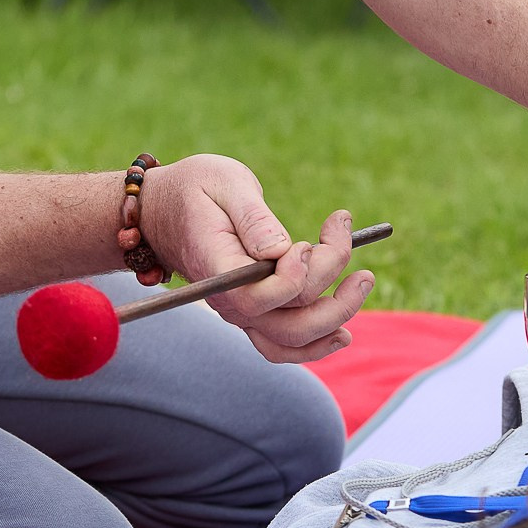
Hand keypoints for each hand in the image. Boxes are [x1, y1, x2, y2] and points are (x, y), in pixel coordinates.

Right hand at [138, 155, 374, 363]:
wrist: (165, 210)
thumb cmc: (196, 189)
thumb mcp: (224, 183)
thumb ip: (253, 217)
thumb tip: (281, 249)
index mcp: (217, 267)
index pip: (259, 296)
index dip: (294, 277)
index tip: (305, 242)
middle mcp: (228, 300)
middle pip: (287, 324)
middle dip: (332, 294)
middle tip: (350, 250)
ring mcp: (241, 312)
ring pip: (290, 340)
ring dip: (335, 319)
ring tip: (362, 282)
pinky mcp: (254, 312)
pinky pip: (282, 344)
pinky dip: (315, 344)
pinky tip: (343, 330)